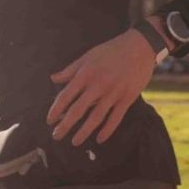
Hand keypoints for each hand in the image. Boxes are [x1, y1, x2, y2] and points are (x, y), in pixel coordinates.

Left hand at [47, 20, 167, 145]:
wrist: (140, 47)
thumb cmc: (111, 50)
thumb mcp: (88, 56)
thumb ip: (70, 70)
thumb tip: (53, 78)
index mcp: (86, 74)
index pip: (66, 96)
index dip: (56, 109)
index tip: (49, 120)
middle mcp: (98, 85)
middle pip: (78, 110)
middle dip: (65, 125)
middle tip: (56, 136)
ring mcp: (114, 93)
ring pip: (96, 117)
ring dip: (84, 132)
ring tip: (74, 142)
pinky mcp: (127, 98)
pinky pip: (116, 118)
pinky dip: (107, 130)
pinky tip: (99, 139)